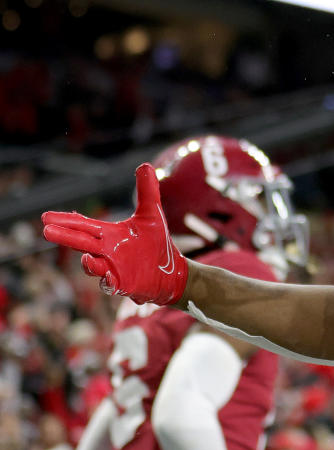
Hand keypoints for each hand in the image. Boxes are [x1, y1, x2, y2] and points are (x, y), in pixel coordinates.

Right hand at [42, 164, 187, 305]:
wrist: (171, 270)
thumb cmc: (156, 242)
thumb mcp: (152, 214)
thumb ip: (147, 192)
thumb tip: (145, 165)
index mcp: (110, 235)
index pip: (83, 226)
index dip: (66, 221)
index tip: (46, 217)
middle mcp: (106, 251)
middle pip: (81, 243)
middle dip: (65, 237)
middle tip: (47, 231)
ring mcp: (112, 269)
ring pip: (93, 266)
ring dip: (89, 264)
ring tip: (88, 257)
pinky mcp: (123, 283)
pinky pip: (110, 284)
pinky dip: (107, 282)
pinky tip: (109, 278)